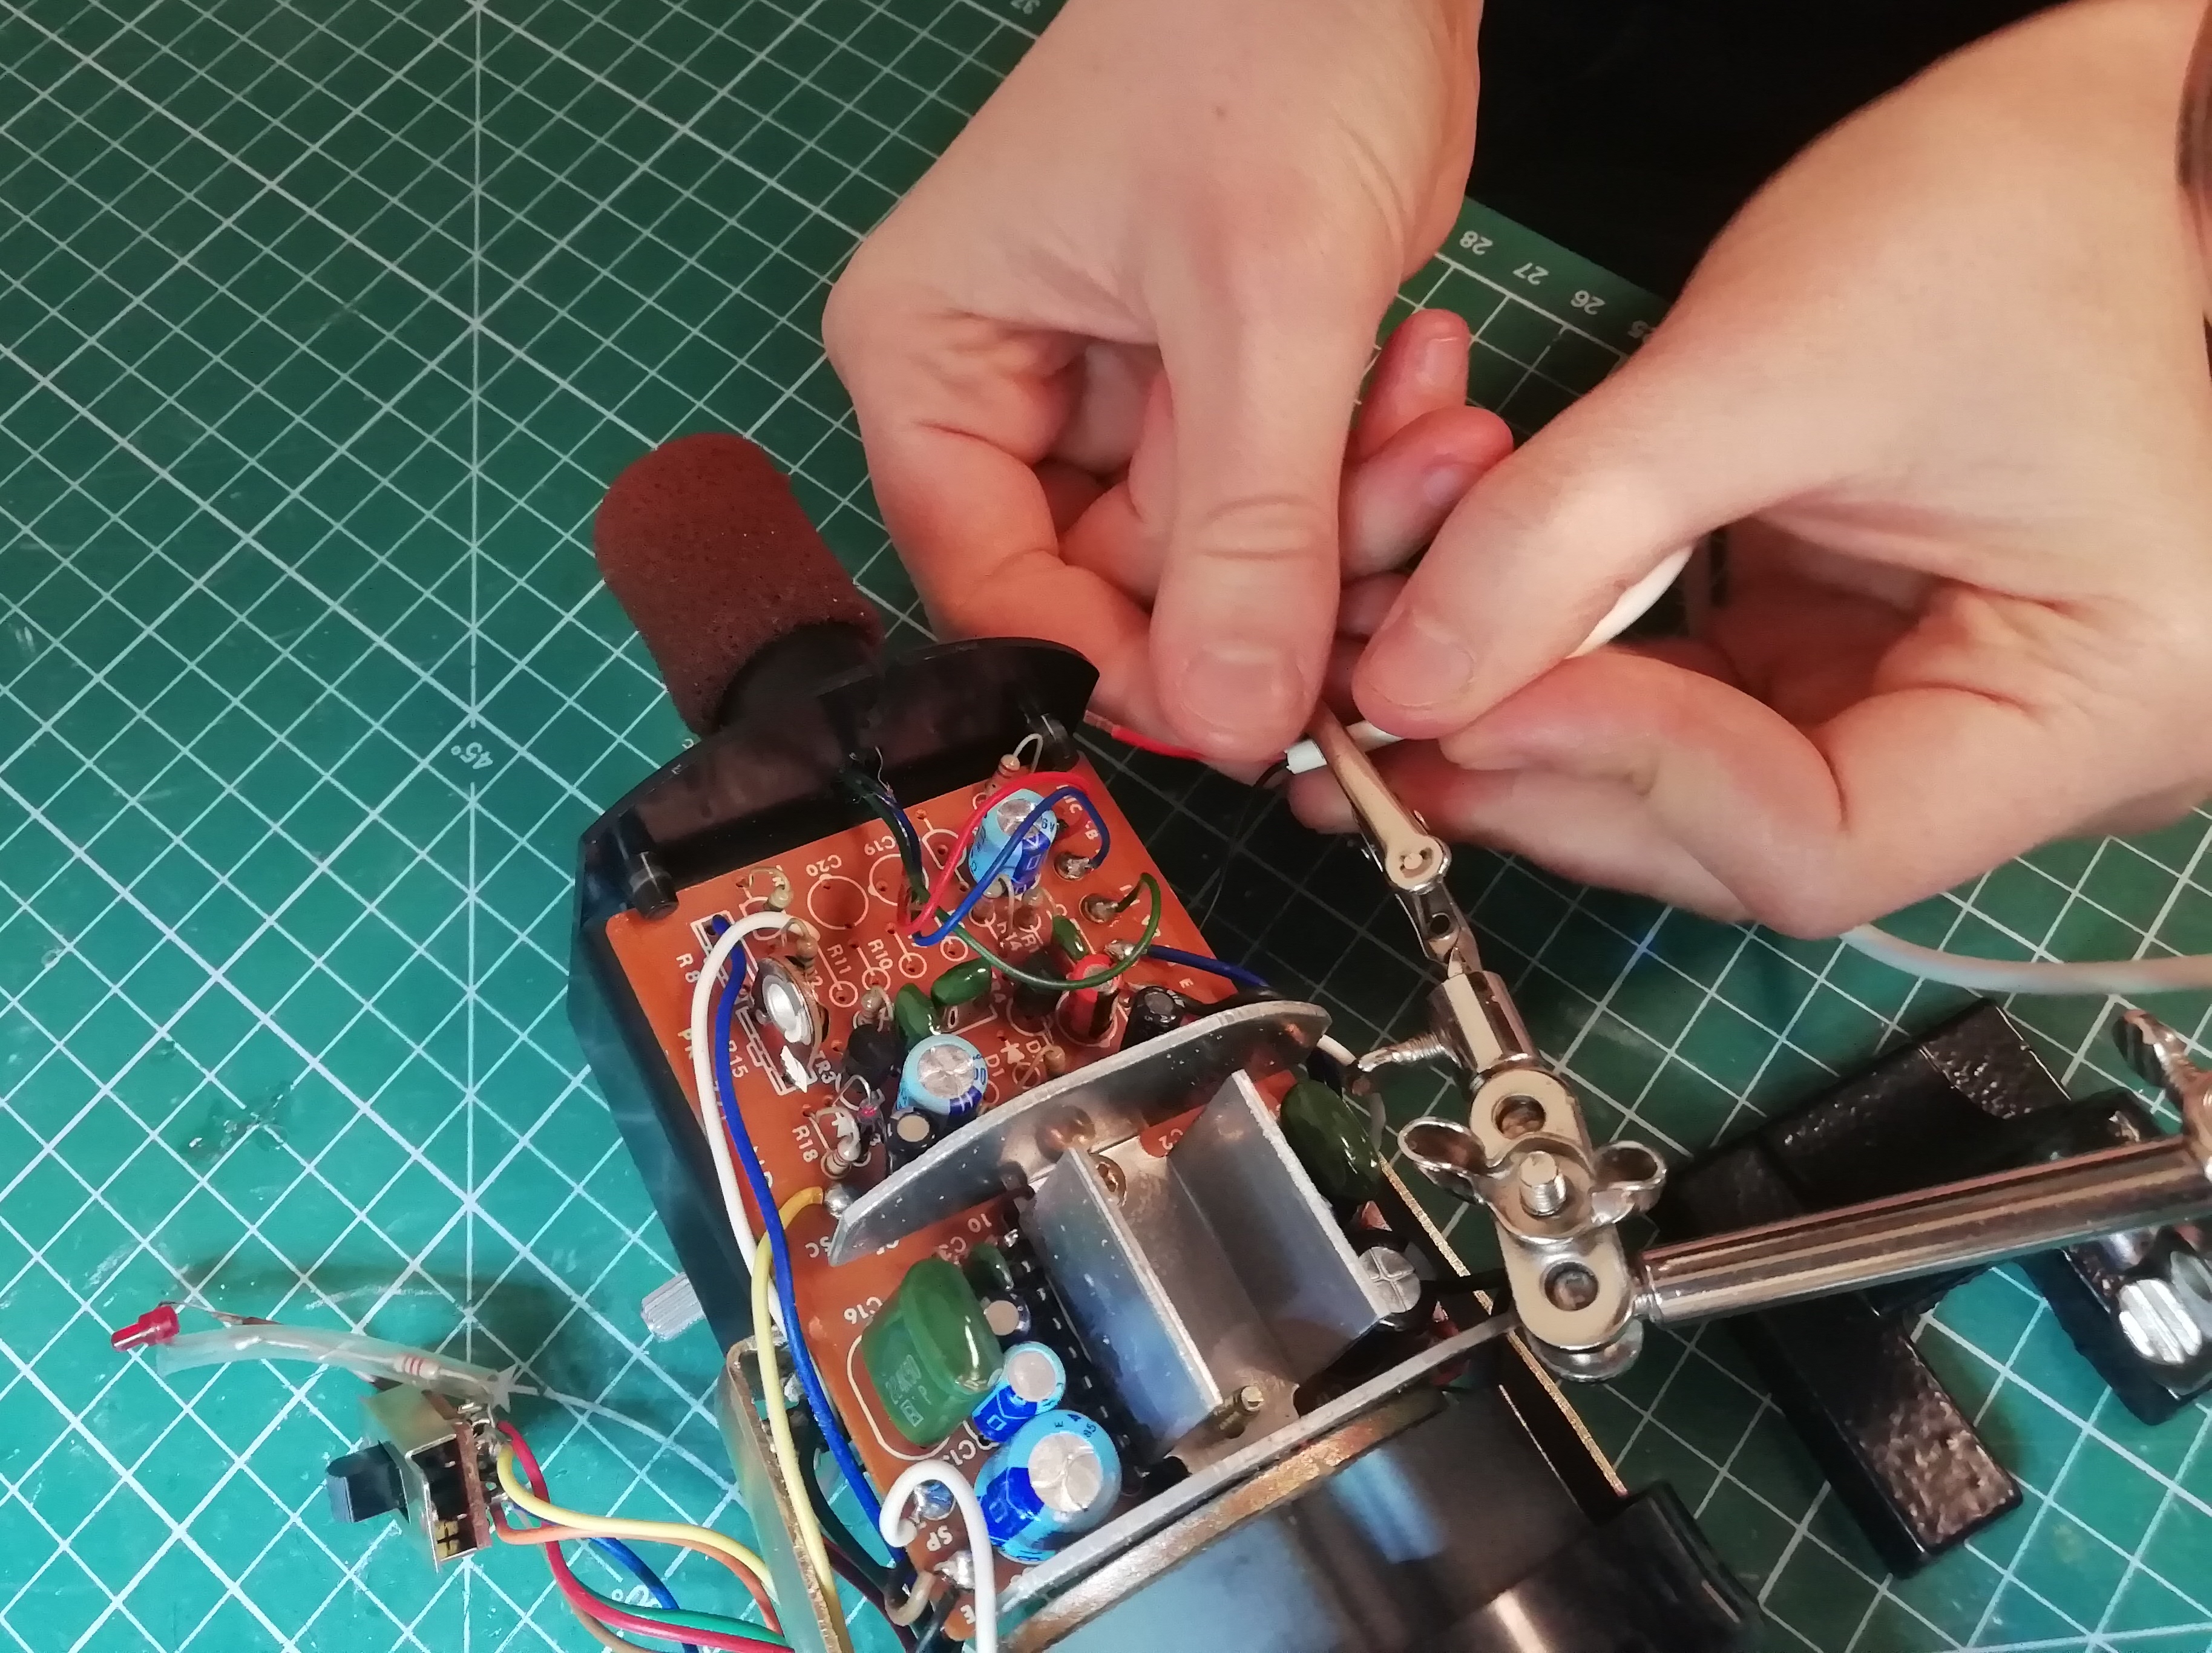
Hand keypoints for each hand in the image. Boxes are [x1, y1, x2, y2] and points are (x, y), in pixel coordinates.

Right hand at [825, 0, 1483, 762]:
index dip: (1120, 667)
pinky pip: (1288, 503)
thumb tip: (1231, 726)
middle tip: (1408, 521)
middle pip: (1126, 592)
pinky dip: (1372, 472)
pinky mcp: (1219, 395)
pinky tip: (1436, 382)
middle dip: (1280, 579)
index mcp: (935, 366)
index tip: (1251, 714)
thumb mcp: (1260, 299)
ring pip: (1228, 563)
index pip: (997, 590)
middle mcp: (1008, 400)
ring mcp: (1119, 405)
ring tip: (1449, 430)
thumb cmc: (1259, 43)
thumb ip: (1245, 531)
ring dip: (1352, 524)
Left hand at [1307, 0, 2211, 933]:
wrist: (2098, 138)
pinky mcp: (1863, 655)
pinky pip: (1703, 710)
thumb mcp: (1775, 362)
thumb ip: (1573, 531)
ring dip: (1542, 737)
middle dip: (1553, 775)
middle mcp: (2034, 747)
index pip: (1822, 842)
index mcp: (2099, 704)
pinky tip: (1479, 646)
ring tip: (1399, 693)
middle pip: (1745, 840)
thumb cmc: (2015, 210)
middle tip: (1385, 733)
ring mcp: (1942, 705)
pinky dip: (1582, 680)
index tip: (1476, 704)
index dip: (1628, 778)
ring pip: (1702, 788)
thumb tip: (1403, 686)